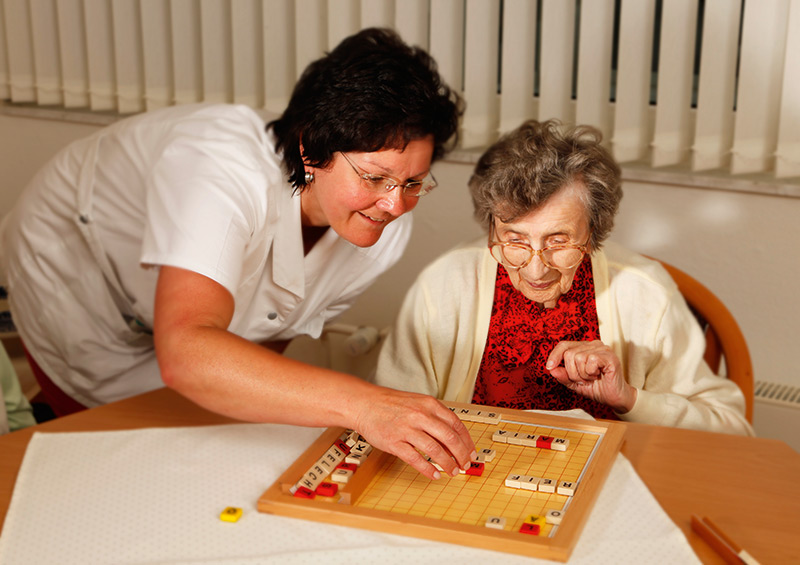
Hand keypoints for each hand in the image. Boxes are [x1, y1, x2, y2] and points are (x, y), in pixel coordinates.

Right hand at [353, 387, 476, 479]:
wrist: (365, 404)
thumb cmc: (391, 404)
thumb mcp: (418, 403)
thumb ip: (435, 418)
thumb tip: (453, 441)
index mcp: (429, 404)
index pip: (456, 424)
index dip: (467, 441)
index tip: (471, 452)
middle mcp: (420, 415)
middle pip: (449, 438)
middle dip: (461, 455)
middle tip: (465, 465)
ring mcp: (407, 429)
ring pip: (435, 449)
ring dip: (447, 463)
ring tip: (452, 472)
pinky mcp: (394, 442)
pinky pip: (415, 459)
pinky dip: (427, 469)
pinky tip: (434, 475)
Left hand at [545, 340, 636, 412]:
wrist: (614, 399)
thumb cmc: (597, 388)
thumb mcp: (574, 383)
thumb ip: (563, 376)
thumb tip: (551, 369)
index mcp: (583, 348)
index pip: (564, 345)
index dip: (554, 355)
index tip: (549, 367)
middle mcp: (593, 345)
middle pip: (569, 354)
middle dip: (572, 372)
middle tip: (583, 380)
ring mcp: (602, 349)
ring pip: (579, 358)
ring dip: (583, 375)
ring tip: (592, 378)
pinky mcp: (610, 356)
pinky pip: (591, 360)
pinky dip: (591, 372)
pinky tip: (598, 376)